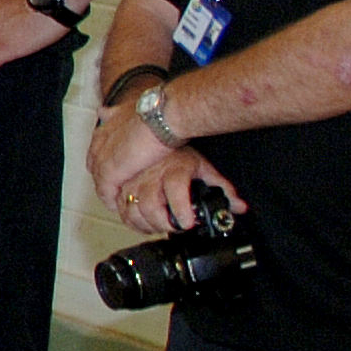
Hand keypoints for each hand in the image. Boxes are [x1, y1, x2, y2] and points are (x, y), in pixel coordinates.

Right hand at [100, 139, 238, 240]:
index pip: (178, 194)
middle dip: (158, 224)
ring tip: (151, 226)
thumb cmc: (179, 146)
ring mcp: (132, 175)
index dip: (182, 213)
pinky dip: (121, 211)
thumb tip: (238, 206)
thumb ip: (222, 188)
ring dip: (139, 222)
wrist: (157, 122)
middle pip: (148, 207)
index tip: (187, 224)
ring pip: (128, 206)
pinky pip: (112, 199)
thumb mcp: (203, 166)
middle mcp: (150, 175)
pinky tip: (132, 216)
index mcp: (174, 171)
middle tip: (169, 229)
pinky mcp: (118, 176)